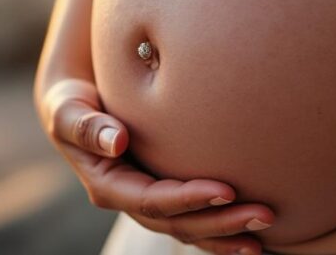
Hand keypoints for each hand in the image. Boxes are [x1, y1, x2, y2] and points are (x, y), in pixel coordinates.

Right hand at [38, 78, 274, 254]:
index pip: (152, 201)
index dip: (188, 199)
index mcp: (107, 186)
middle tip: (263, 215)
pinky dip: (223, 225)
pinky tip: (256, 229)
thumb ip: (86, 125)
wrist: (76, 107)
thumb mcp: (68, 110)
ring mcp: (150, 201)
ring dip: (228, 231)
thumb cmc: (71, 103)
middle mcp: (131, 200)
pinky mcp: (165, 193)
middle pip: (179, 223)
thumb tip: (116, 141)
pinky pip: (196, 217)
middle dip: (221, 223)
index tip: (226, 189)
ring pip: (191, 227)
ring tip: (267, 226)